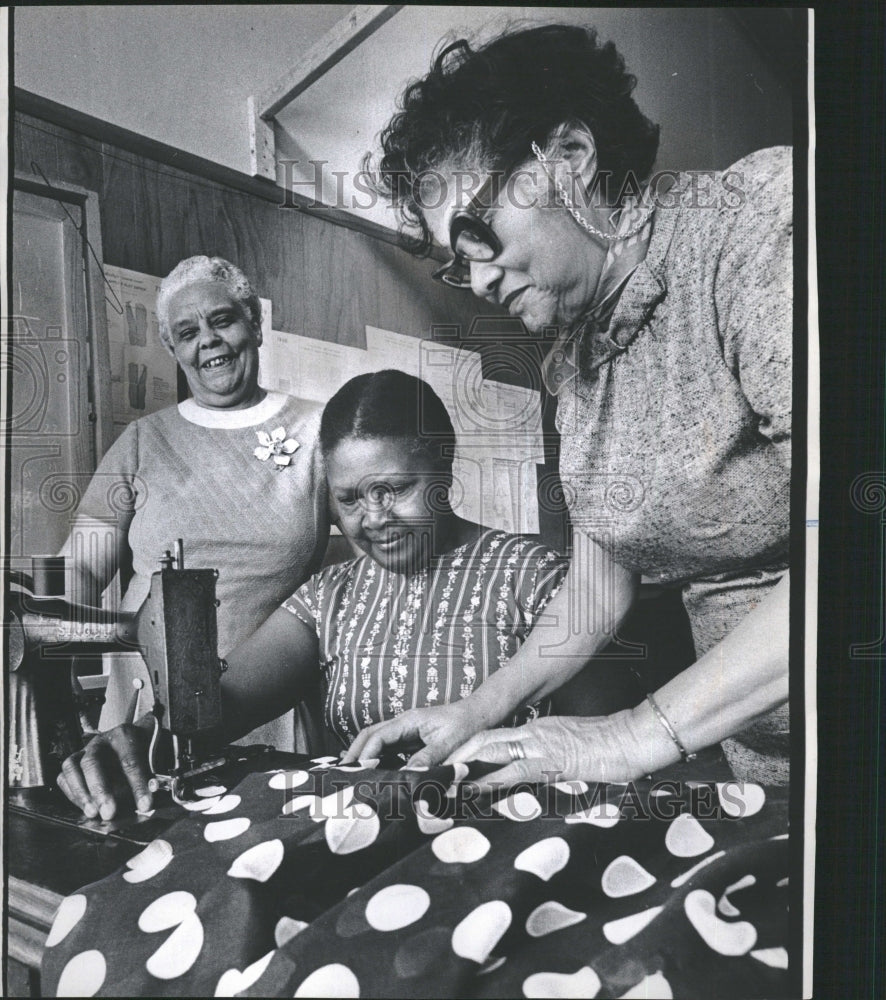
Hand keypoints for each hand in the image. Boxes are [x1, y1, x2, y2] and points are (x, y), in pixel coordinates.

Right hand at [58, 722, 152, 820]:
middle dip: (100, 790)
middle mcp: (101, 741)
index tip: (144, 805)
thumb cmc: (147, 749)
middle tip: (109, 812)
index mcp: (125, 734)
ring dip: (81, 793)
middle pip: (93, 762)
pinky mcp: (74, 762)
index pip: (130, 760)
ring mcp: (85, 750)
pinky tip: (85, 807)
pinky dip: (72, 794)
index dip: (138, 784)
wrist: (139, 737)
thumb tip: (150, 798)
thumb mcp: (156, 757)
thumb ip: (153, 776)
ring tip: (93, 813)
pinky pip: (64, 777)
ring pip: (72, 767)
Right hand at [341, 701, 485, 767]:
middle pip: (370, 735)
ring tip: (350, 775)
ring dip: (363, 756)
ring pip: (376, 742)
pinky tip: (371, 772)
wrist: (479, 715)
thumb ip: (427, 758)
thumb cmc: (465, 726)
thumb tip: (406, 775)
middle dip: (354, 753)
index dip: (366, 754)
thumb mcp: (448, 743)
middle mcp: (403, 724)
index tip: (359, 772)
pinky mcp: (411, 740)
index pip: (378, 736)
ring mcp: (406, 731)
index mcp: (409, 721)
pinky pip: (388, 749)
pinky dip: (376, 759)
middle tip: (341, 773)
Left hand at [444, 712, 650, 794]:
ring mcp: (541, 745)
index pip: (492, 739)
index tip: (446, 768)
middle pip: (482, 741)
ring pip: (490, 752)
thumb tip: (540, 781)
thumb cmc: (611, 749)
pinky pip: (514, 771)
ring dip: (463, 769)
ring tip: (439, 785)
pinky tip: (472, 792)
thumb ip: (553, 763)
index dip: (466, 752)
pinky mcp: (553, 760)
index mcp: (537, 731)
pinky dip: (490, 782)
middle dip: (455, 759)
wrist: (636, 738)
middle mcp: (533, 734)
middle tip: (431, 777)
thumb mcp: (574, 754)